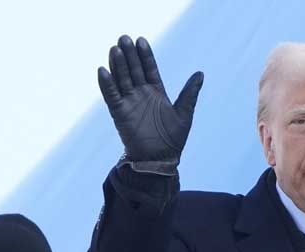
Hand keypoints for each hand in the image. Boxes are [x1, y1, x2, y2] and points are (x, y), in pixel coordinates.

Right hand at [97, 35, 203, 170]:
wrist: (159, 160)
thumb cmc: (173, 140)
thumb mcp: (184, 114)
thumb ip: (190, 93)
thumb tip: (200, 74)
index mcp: (156, 92)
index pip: (149, 68)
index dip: (145, 55)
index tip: (141, 40)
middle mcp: (141, 95)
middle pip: (134, 70)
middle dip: (129, 55)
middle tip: (124, 38)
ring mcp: (129, 103)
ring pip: (122, 79)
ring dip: (118, 64)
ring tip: (115, 49)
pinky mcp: (119, 113)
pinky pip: (111, 96)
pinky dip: (107, 84)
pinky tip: (103, 70)